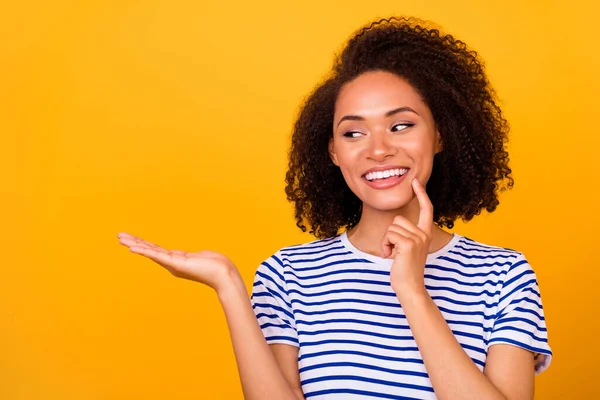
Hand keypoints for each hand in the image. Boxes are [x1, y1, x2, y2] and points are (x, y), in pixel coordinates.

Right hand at [117, 232, 239, 292]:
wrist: (224, 274)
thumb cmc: (216, 266)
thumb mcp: (198, 256)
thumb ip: (188, 256)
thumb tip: (182, 255)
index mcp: (176, 261)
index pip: (156, 250)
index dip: (143, 244)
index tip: (131, 239)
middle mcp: (171, 263)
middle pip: (149, 250)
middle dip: (134, 242)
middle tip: (119, 236)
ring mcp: (172, 263)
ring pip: (149, 251)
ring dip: (134, 244)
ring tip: (121, 239)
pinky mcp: (175, 263)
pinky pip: (156, 255)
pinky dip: (144, 251)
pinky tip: (132, 248)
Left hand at [382, 178, 432, 297]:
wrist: (410, 287)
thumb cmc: (405, 269)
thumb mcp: (407, 248)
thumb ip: (405, 235)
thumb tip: (394, 226)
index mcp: (425, 234)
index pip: (426, 209)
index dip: (421, 194)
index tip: (415, 181)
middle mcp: (424, 234)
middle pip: (398, 220)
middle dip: (390, 234)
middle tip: (394, 250)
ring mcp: (418, 239)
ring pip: (391, 228)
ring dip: (386, 242)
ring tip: (393, 255)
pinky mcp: (408, 244)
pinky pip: (388, 236)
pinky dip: (384, 247)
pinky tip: (390, 257)